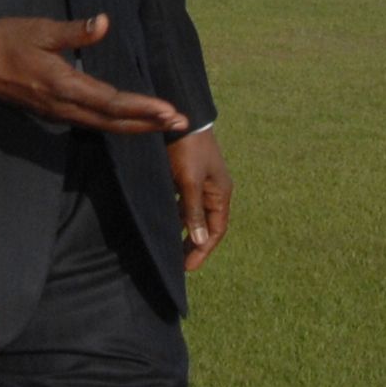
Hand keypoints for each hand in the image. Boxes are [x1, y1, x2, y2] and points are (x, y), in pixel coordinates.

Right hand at [0, 15, 181, 134]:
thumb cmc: (6, 41)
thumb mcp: (39, 29)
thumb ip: (74, 31)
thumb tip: (104, 23)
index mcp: (62, 84)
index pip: (110, 101)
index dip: (142, 107)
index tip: (169, 110)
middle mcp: (63, 105)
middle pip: (112, 121)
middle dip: (148, 124)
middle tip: (180, 123)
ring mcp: (58, 113)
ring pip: (103, 126)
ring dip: (135, 126)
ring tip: (164, 124)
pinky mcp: (54, 112)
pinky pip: (92, 123)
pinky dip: (116, 123)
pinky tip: (131, 121)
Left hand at [167, 125, 233, 271]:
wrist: (181, 119)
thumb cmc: (188, 150)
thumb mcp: (191, 182)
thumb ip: (194, 211)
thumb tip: (201, 241)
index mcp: (221, 193)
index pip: (216, 230)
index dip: (204, 250)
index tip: (189, 267)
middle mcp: (214, 191)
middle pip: (206, 225)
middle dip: (194, 245)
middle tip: (180, 263)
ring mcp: (201, 183)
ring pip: (193, 215)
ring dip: (185, 231)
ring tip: (171, 248)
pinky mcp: (187, 177)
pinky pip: (184, 203)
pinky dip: (176, 216)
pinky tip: (165, 223)